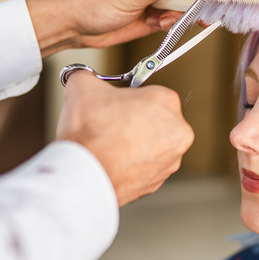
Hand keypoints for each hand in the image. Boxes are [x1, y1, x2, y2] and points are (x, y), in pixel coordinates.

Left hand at [27, 0, 194, 56]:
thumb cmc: (91, 4)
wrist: (75, 26)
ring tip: (162, 22)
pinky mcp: (147, 13)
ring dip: (173, 16)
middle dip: (182, 3)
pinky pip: (166, 18)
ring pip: (174, 5)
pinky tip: (158, 26)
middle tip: (186, 15)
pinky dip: (166, 24)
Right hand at [56, 72, 193, 205]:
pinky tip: (111, 161)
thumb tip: (81, 78)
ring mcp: (169, 160)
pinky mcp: (157, 183)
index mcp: (166, 101)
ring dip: (132, 145)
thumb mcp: (82, 86)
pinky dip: (129, 165)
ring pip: (150, 146)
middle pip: (153, 120)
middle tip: (109, 124)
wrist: (84, 174)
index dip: (126, 98)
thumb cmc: (91, 132)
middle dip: (132, 121)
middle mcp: (177, 132)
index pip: (148, 92)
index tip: (113, 104)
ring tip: (107, 144)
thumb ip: (86, 76)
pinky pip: (143, 168)